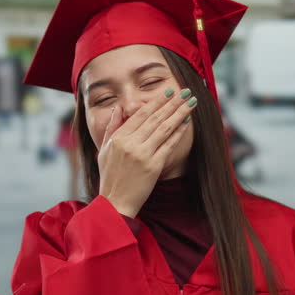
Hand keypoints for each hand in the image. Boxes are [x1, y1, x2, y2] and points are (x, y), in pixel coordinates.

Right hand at [97, 89, 196, 217]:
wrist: (114, 203)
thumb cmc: (109, 177)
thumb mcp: (103, 150)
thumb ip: (111, 127)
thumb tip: (119, 108)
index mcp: (118, 138)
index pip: (140, 114)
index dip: (156, 102)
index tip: (168, 91)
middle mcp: (130, 144)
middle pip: (155, 118)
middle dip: (172, 103)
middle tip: (186, 91)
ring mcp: (142, 155)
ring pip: (164, 128)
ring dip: (180, 113)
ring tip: (191, 102)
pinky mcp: (153, 166)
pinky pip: (169, 145)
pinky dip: (179, 132)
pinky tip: (187, 122)